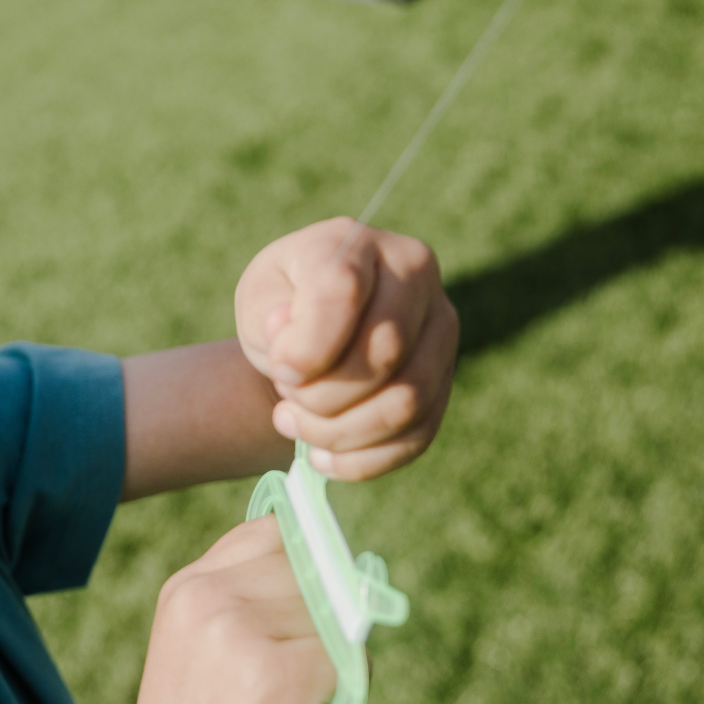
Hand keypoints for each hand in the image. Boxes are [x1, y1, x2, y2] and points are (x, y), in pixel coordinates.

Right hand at [114, 517, 333, 703]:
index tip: (315, 598)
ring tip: (292, 701)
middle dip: (327, 611)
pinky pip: (344, 659)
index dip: (308, 562)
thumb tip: (348, 567)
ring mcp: (236, 633)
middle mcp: (206, 598)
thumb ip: (254, 598)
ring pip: (333, 611)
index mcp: (186, 586)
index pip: (273, 530)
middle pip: (311, 567)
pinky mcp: (273, 679)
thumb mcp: (205, 648)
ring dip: (336, 654)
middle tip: (302, 669)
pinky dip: (341, 691)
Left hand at [235, 218, 456, 480]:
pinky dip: (364, 460)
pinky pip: (418, 436)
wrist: (310, 333)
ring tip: (295, 425)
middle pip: (383, 352)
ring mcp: (440, 326)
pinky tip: (322, 458)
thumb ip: (267, 316)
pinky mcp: (446, 378)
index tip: (279, 369)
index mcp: (356, 242)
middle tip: (285, 396)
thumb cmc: (281, 307)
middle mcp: (414, 273)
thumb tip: (291, 335)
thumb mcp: (258, 301)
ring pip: (407, 400)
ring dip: (340, 432)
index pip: (342, 290)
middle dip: (321, 394)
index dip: (307, 345)